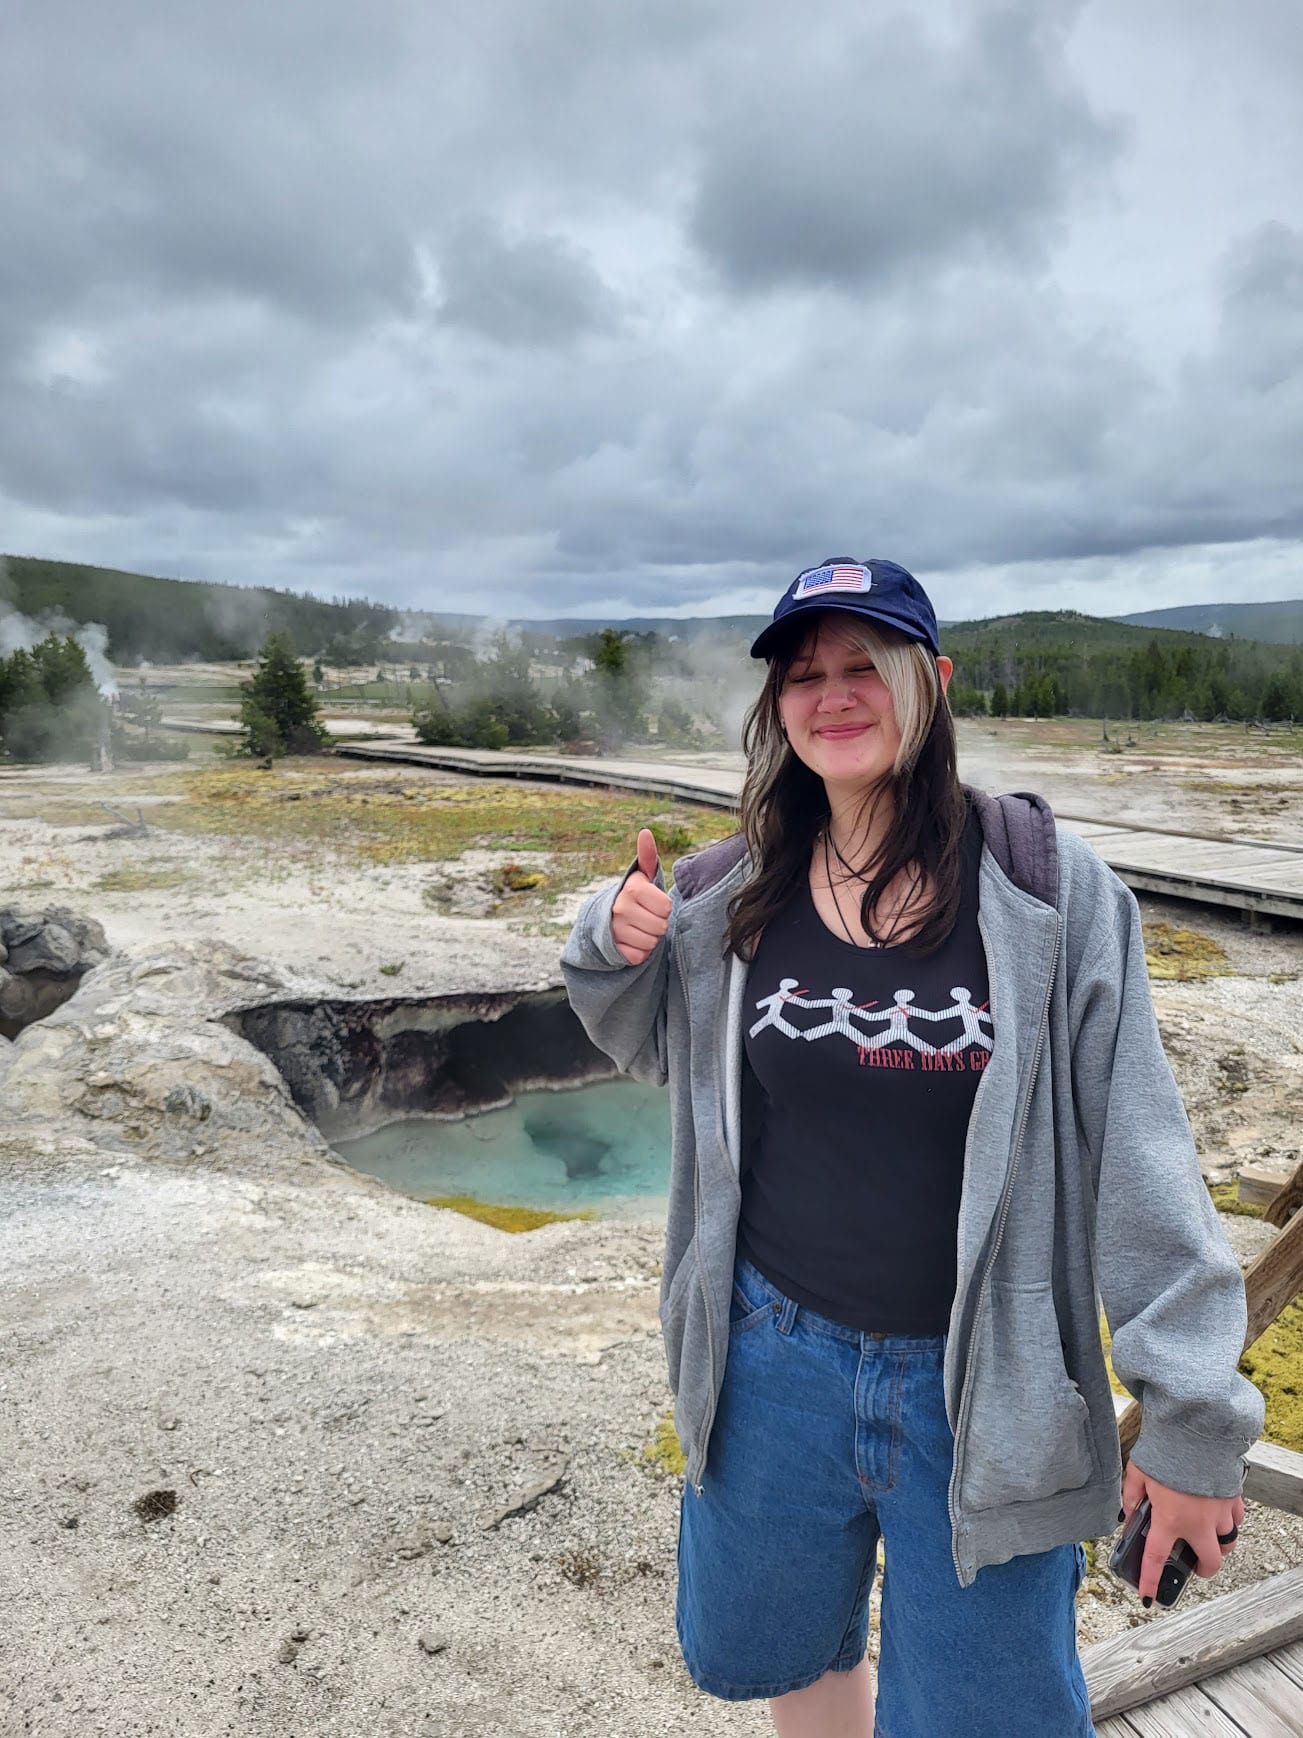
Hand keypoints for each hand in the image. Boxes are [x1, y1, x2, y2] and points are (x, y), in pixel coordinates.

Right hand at [610, 828, 671, 964]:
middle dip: (658, 923)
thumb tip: (645, 832)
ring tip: (639, 927)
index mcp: (631, 888)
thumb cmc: (634, 895)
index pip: (666, 906)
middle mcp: (620, 908)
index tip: (654, 903)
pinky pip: (640, 956)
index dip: (664, 906)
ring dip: (650, 938)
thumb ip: (647, 856)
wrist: (606, 917)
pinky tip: (631, 941)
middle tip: (646, 916)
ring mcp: (615, 930)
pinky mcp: (613, 949)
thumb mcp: (641, 876)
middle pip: (661, 927)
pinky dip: (639, 952)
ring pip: (651, 943)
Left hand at [1122, 1459, 1243, 1603]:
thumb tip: (1128, 1513)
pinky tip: (1218, 1512)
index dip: (1150, 1580)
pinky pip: (1236, 1519)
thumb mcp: (1137, 1473)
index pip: (1156, 1558)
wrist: (1194, 1433)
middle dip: (1204, 1569)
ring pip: (1227, 1542)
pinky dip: (1229, 1520)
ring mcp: (1218, 1514)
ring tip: (1208, 1537)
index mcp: (1169, 1520)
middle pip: (1209, 1563)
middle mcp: (1197, 1523)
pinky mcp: (1232, 1499)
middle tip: (1196, 1565)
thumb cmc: (1164, 1452)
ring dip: (1219, 1543)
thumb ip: (1131, 1497)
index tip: (1146, 1596)